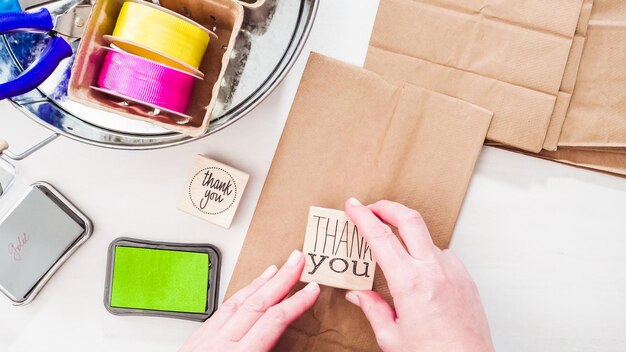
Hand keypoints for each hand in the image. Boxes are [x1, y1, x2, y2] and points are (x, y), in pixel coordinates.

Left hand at [179, 250, 319, 351]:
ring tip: (276, 269)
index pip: (273, 322)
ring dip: (260, 283)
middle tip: (298, 260)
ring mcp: (205, 341)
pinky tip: (245, 292)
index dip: (295, 303)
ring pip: (237, 302)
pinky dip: (238, 297)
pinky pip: (221, 311)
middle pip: (256, 303)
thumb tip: (288, 347)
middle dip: (281, 279)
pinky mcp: (196, 342)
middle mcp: (219, 345)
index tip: (311, 290)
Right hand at [344, 199, 493, 351]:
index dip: (363, 217)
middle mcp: (433, 269)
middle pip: (409, 218)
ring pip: (426, 236)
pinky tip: (419, 268)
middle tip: (372, 207)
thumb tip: (357, 294)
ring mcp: (453, 270)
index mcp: (408, 282)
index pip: (380, 237)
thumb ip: (372, 308)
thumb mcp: (391, 337)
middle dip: (387, 206)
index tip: (353, 206)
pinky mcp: (465, 277)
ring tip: (393, 245)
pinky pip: (441, 255)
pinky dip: (425, 253)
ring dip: (407, 233)